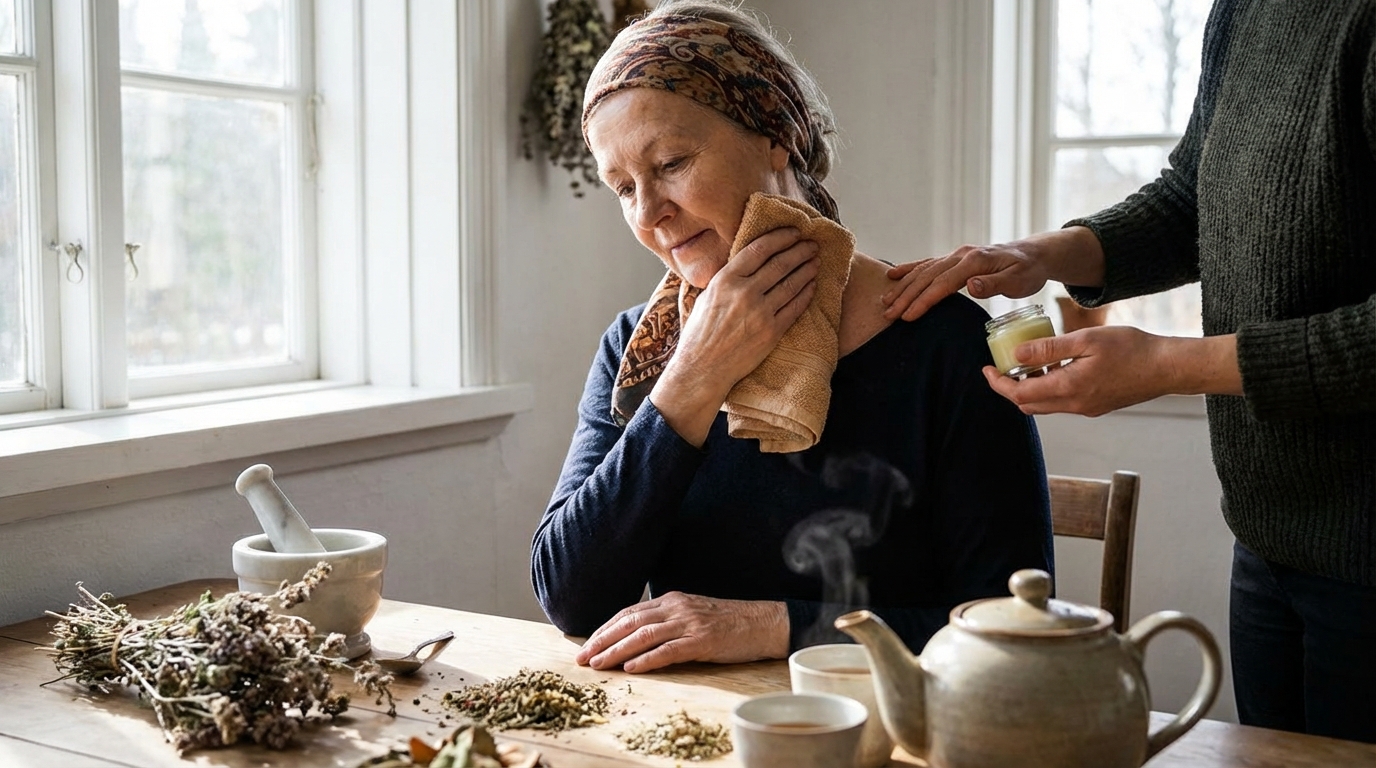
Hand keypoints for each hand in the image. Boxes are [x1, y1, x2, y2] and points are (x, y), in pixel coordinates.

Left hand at [574, 592, 788, 673]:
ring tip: (599, 664)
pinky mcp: (703, 641)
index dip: (604, 628)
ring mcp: (689, 623)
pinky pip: (669, 650)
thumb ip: (666, 620)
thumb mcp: (692, 614)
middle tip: (583, 657)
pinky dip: (648, 659)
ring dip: (617, 650)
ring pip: (644, 635)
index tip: (587, 644)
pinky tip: (632, 667)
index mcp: (671, 600)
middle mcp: (676, 607)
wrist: (763, 622)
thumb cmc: (727, 622)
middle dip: (602, 640)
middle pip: (630, 622)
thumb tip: (636, 634)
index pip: (629, 613)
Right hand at [675, 227, 819, 390]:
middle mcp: (744, 293)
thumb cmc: (700, 333)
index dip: (780, 237)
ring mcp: (760, 313)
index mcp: (725, 280)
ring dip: (807, 270)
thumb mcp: (706, 296)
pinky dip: (806, 293)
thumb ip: (727, 278)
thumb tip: (745, 262)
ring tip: (815, 262)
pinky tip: (811, 286)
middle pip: (780, 263)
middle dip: (799, 251)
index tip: (793, 232)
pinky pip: (795, 307)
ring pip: (791, 283)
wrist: (703, 368)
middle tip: (811, 244)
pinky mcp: (772, 332)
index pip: (759, 249)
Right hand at [881, 242, 1049, 321]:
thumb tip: (970, 286)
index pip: (943, 283)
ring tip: (885, 301)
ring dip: (903, 285)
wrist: (1035, 254)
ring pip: (924, 269)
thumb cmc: (1028, 270)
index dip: (923, 300)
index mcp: (975, 260)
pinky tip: (893, 275)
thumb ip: (994, 283)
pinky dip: (909, 269)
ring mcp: (956, 254)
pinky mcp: (955, 258)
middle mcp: (962, 254)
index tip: (907, 316)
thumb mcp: (1019, 280)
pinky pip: (928, 263)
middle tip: (888, 314)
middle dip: (905, 296)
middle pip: (927, 276)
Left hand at [982, 326, 1209, 415]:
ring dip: (1030, 389)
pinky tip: (1054, 367)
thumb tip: (1017, 354)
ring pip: (1045, 405)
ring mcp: (1086, 409)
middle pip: (1027, 404)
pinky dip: (1049, 388)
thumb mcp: (1085, 340)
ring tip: (1027, 363)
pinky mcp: (1096, 406)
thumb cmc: (1131, 348)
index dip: (997, 384)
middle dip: (1009, 388)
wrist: (1167, 367)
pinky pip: (1062, 402)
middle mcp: (1074, 405)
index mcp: (1068, 389)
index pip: (1018, 394)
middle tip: (1001, 367)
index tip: (986, 369)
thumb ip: (1049, 349)